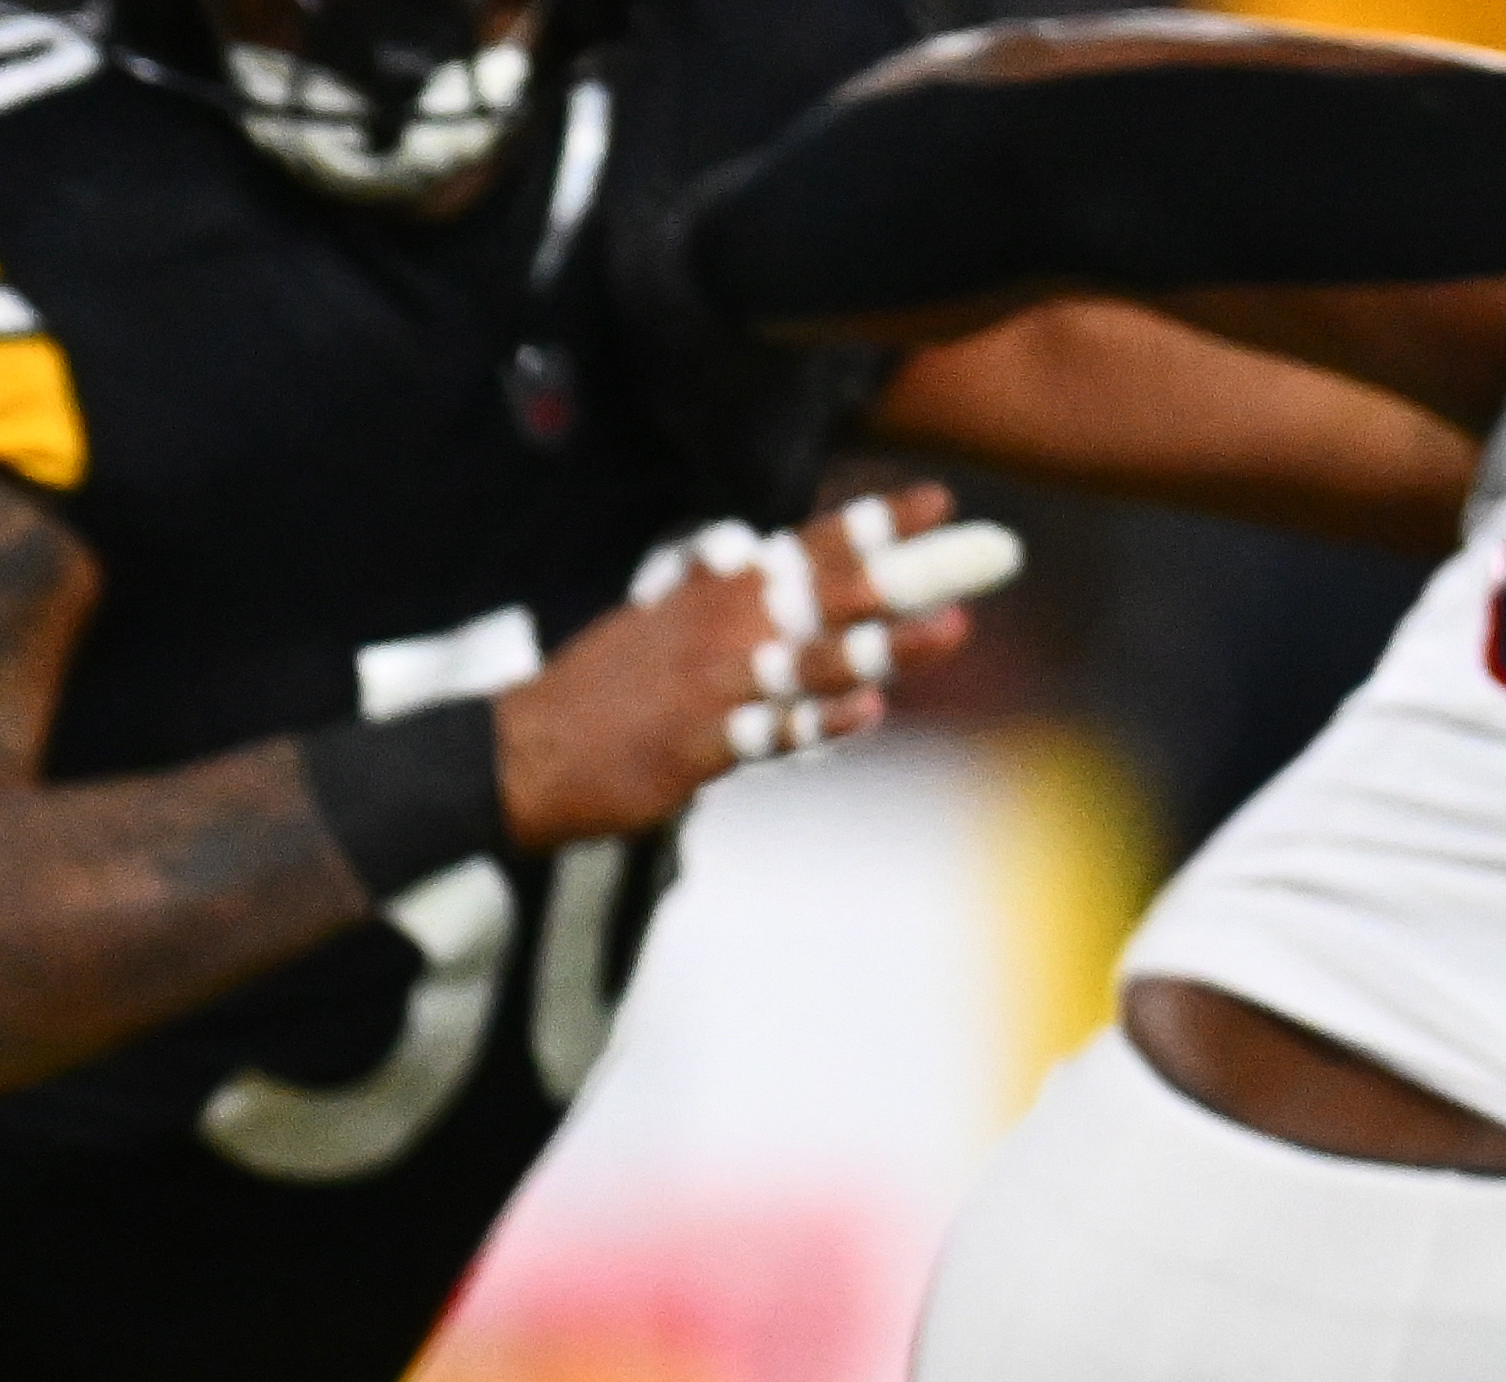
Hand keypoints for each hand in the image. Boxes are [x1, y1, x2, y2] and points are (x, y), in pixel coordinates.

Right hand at [496, 491, 1019, 848]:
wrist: (519, 756)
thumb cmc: (594, 693)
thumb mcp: (651, 622)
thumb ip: (715, 598)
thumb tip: (762, 567)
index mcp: (710, 595)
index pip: (804, 549)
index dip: (873, 524)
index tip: (937, 501)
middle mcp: (719, 632)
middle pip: (830, 593)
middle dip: (910, 571)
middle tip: (985, 553)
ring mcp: (711, 691)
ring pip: (812, 660)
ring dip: (886, 645)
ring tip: (949, 630)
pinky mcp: (697, 749)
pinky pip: (771, 734)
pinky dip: (820, 722)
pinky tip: (868, 711)